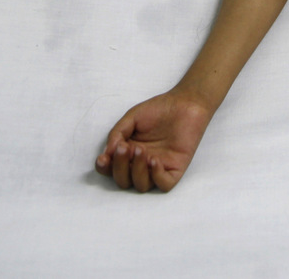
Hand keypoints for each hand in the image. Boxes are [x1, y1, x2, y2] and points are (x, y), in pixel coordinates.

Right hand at [94, 90, 213, 191]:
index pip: (111, 169)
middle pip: (123, 181)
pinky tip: (154, 160)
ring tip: (141, 150)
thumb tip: (107, 153)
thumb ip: (117, 133)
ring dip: (137, 171)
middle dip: (120, 167)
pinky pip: (164, 184)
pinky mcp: (175, 169)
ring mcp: (158, 168)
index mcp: (128, 153)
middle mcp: (141, 164)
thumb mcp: (131, 118)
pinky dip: (156, 176)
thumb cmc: (158, 110)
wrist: (184, 102)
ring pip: (141, 186)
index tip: (104, 158)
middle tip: (125, 148)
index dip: (104, 168)